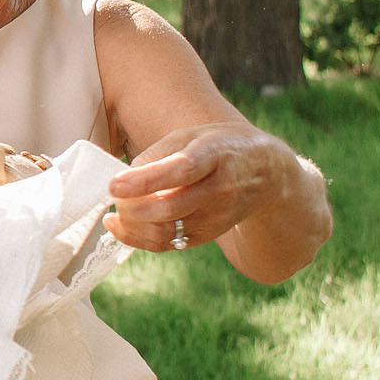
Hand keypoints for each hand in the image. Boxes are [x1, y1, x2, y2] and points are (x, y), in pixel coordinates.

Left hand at [105, 121, 298, 252]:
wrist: (266, 173)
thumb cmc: (217, 147)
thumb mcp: (190, 136)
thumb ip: (157, 154)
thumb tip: (124, 180)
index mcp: (215, 154)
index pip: (181, 170)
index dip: (145, 180)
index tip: (114, 185)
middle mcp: (220, 189)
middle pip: (171, 208)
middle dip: (132, 209)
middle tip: (113, 197)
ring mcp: (216, 216)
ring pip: (167, 232)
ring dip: (132, 227)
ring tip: (114, 215)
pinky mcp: (208, 234)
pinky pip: (169, 243)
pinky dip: (139, 239)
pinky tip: (121, 226)